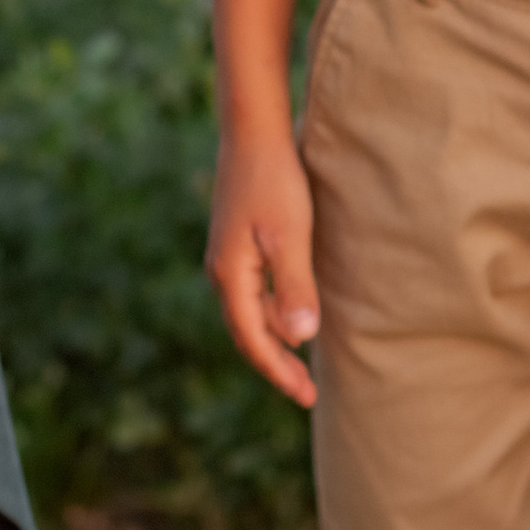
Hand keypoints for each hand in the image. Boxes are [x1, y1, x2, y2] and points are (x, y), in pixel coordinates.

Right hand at [207, 126, 319, 408]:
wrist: (252, 133)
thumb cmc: (274, 182)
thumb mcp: (290, 235)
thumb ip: (294, 286)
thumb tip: (301, 340)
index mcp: (230, 275)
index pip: (253, 339)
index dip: (278, 371)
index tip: (306, 396)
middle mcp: (222, 271)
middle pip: (246, 332)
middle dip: (275, 363)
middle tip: (307, 392)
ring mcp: (226, 256)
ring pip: (248, 313)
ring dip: (273, 340)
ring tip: (301, 362)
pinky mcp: (237, 243)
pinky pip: (251, 293)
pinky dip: (270, 314)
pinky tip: (290, 315)